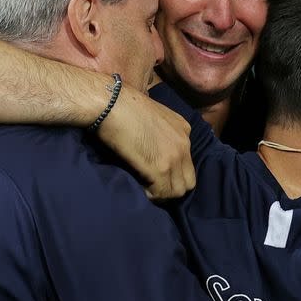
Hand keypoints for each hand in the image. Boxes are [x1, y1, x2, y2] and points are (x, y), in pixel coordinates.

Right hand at [97, 85, 194, 199]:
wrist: (112, 105)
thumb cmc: (124, 107)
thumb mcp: (153, 117)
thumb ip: (160, 133)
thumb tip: (154, 148)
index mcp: (183, 129)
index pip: (187, 163)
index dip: (172, 172)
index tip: (155, 173)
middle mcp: (184, 143)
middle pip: (188, 180)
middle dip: (172, 187)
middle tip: (153, 185)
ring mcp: (174, 156)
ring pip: (178, 191)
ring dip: (162, 193)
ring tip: (146, 187)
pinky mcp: (160, 168)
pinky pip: (163, 194)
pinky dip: (152, 196)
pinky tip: (140, 188)